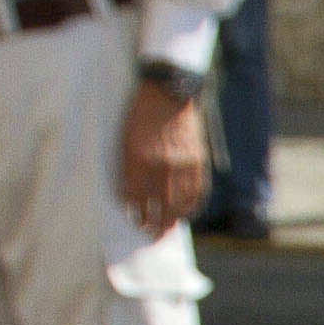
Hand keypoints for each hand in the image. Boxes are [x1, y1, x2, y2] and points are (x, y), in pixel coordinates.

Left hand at [122, 79, 207, 235]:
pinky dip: (191, 206)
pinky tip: (186, 214)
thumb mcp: (125, 137)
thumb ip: (129, 165)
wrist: (168, 90)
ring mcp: (182, 164)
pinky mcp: (198, 160)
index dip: (134, 212)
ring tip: (166, 229)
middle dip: (153, 223)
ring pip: (179, 203)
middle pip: (159, 205)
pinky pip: (197, 192)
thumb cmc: (140, 112)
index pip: (135, 196)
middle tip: (149, 234)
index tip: (133, 221)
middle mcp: (161, 164)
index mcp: (138, 157)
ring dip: (172, 220)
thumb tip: (133, 193)